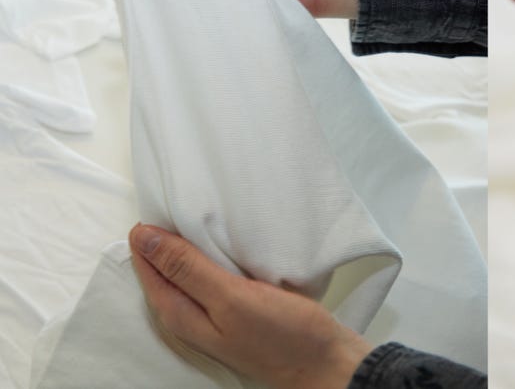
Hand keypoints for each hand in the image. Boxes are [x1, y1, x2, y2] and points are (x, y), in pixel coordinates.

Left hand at [128, 223, 371, 388]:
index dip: (152, 232)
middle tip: (185, 199)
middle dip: (170, 234)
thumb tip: (143, 237)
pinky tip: (232, 242)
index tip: (167, 202)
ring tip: (206, 213)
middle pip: (166, 266)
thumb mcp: (230, 298)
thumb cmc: (281, 335)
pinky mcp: (237, 307)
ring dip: (197, 243)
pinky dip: (219, 255)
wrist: (325, 362)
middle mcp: (189, 314)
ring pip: (193, 268)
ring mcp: (214, 312)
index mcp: (178, 312)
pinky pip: (217, 273)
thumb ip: (187, 269)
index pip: (147, 263)